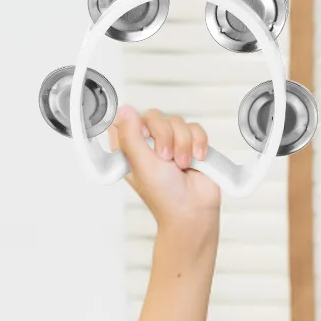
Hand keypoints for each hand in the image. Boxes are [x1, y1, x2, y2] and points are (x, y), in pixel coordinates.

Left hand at [108, 106, 220, 231]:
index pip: (122, 120)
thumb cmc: (164, 196)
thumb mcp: (140, 164)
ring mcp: (171, 143)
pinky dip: (198, 143)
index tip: (140, 135)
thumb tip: (125, 109)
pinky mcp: (191, 144)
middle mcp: (148, 144)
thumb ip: (130, 135)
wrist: (194, 211)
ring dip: (183, 143)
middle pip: (152, 115)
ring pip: (176, 120)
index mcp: (129, 150)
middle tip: (166, 158)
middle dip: (164, 135)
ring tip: (182, 166)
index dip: (130, 122)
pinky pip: (194, 127)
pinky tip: (197, 159)